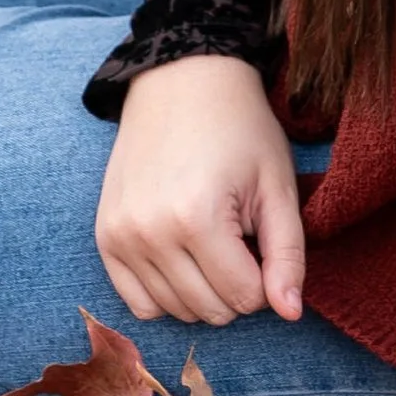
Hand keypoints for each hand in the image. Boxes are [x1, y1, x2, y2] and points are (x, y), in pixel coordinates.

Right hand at [96, 56, 306, 326]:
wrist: (182, 81)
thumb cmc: (240, 129)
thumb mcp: (277, 186)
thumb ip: (287, 255)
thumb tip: (290, 314)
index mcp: (197, 218)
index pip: (245, 298)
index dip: (266, 277)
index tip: (262, 238)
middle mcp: (150, 233)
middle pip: (209, 311)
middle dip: (236, 287)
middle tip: (239, 236)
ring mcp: (120, 236)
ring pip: (175, 312)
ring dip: (203, 290)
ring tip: (211, 239)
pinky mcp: (105, 237)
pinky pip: (138, 303)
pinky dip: (166, 295)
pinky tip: (183, 258)